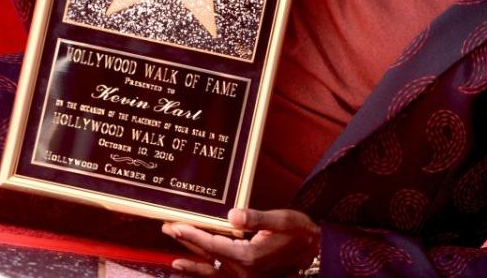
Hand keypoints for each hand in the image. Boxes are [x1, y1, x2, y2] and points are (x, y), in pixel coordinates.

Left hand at [162, 208, 319, 276]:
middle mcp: (244, 272)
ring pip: (213, 273)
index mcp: (249, 257)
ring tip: (175, 262)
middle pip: (208, 259)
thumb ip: (256, 218)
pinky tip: (200, 269)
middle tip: (167, 230)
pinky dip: (209, 273)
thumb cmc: (301, 234)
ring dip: (193, 265)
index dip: (192, 235)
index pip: (212, 244)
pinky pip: (223, 277)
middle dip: (187, 244)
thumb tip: (231, 215)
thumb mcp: (282, 221)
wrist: (319, 254)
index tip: (175, 225)